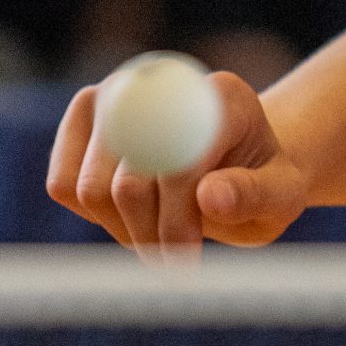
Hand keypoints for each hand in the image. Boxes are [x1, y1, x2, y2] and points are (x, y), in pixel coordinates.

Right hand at [45, 69, 309, 260]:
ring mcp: (115, 95)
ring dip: (124, 230)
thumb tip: (210, 197)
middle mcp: (162, 82)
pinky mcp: (82, 118)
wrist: (237, 164)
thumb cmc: (265, 183)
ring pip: (90, 188)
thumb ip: (254, 195)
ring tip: (164, 236)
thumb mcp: (282, 195)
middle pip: (129, 180)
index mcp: (223, 96)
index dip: (177, 217)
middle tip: (176, 262)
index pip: (181, 161)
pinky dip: (95, 215)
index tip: (185, 260)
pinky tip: (134, 215)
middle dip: (151, 234)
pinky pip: (63, 185)